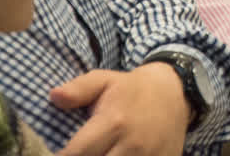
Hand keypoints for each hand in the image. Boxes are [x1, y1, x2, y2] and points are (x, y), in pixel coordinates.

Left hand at [52, 64, 190, 155]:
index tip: (54, 153)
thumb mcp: (105, 80)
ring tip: (101, 152)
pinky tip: (118, 155)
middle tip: (83, 152)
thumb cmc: (132, 89)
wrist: (176, 91)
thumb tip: (53, 96)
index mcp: (114, 122)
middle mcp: (132, 144)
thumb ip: (79, 89)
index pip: (75, 154)